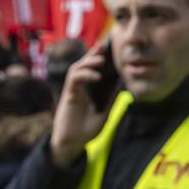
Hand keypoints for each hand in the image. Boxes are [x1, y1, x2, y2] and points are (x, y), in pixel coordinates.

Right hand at [50, 45, 110, 166]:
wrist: (72, 143)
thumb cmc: (86, 130)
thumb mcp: (104, 114)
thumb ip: (110, 100)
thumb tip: (120, 86)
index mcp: (88, 90)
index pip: (93, 70)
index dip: (98, 58)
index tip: (108, 49)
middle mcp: (79, 87)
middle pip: (84, 65)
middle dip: (92, 53)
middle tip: (103, 45)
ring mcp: (73, 90)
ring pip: (77, 68)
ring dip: (89, 61)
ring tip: (101, 60)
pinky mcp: (68, 95)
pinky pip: (74, 79)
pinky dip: (85, 74)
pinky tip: (96, 76)